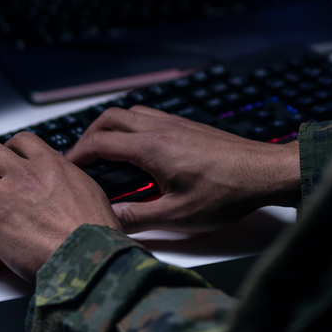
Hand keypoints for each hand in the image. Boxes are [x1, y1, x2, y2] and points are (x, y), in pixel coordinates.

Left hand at [0, 134, 119, 282]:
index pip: (21, 142)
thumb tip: (70, 182)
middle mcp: (24, 174)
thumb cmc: (94, 231)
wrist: (86, 255)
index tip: (7, 158)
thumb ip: (72, 181)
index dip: (9, 149)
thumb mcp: (91, 191)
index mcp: (50, 164)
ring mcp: (3, 196)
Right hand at [66, 106, 300, 234]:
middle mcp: (161, 128)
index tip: (67, 167)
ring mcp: (176, 123)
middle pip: (111, 118)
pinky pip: (150, 116)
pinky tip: (139, 150)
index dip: (78, 155)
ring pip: (131, 112)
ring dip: (112, 128)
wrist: (264, 172)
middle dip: (89, 135)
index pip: (101, 143)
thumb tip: (107, 219)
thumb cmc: (226, 193)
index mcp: (152, 148)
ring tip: (106, 153)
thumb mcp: (177, 216)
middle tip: (81, 158)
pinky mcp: (189, 126)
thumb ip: (137, 217)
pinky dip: (133, 126)